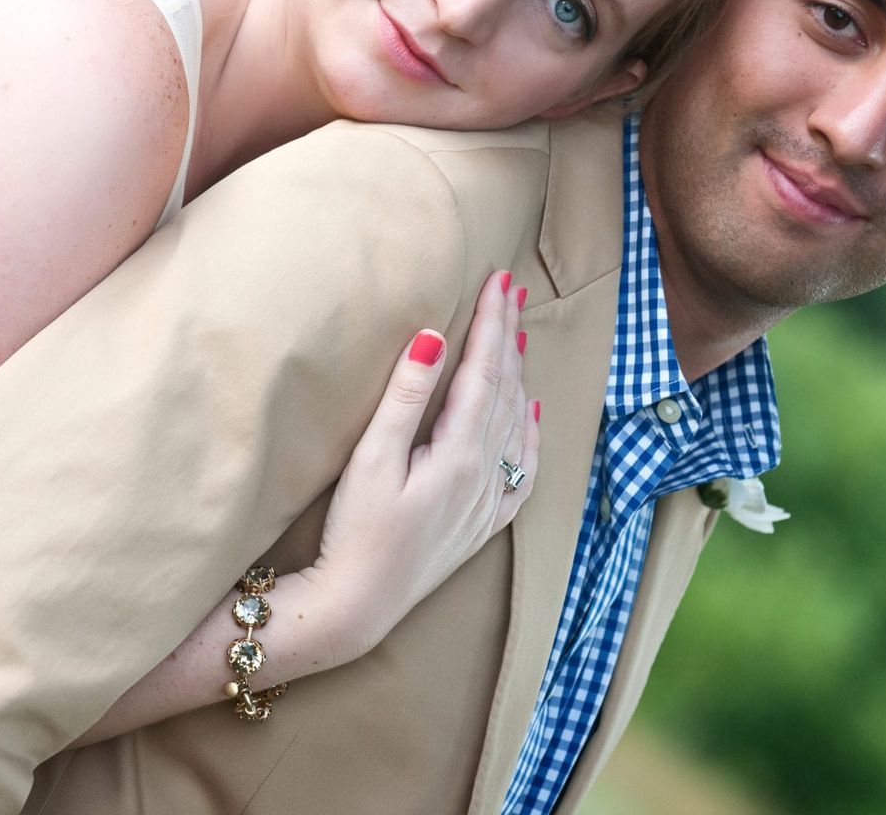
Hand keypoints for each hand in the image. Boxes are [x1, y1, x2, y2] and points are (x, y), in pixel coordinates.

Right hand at [301, 269, 539, 660]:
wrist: (357, 605)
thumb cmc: (354, 532)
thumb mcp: (371, 458)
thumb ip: (405, 396)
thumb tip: (434, 335)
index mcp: (459, 453)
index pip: (482, 370)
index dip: (490, 322)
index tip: (498, 280)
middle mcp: (485, 475)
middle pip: (504, 389)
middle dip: (508, 337)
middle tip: (512, 290)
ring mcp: (488, 501)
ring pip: (516, 422)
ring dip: (518, 375)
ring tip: (519, 336)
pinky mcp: (482, 523)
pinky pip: (523, 468)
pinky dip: (530, 433)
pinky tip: (530, 413)